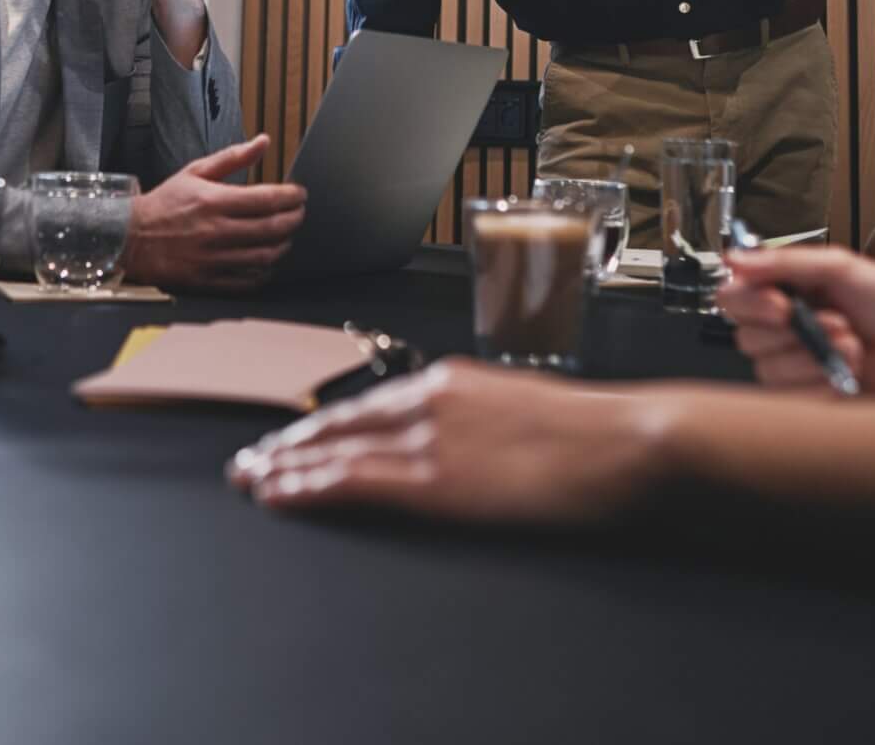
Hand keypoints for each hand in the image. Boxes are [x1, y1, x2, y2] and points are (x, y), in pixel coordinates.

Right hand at [125, 137, 304, 291]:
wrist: (129, 237)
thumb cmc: (164, 203)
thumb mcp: (195, 172)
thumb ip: (233, 157)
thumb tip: (263, 142)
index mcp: (214, 201)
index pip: (267, 199)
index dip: (292, 196)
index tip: (300, 194)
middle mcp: (216, 231)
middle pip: (272, 228)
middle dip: (294, 219)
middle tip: (299, 212)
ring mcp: (213, 258)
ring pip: (264, 256)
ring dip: (283, 244)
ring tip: (286, 235)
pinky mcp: (207, 280)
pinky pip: (247, 281)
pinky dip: (264, 271)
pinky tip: (266, 260)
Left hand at [230, 360, 663, 521]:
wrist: (625, 442)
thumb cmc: (593, 433)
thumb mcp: (525, 410)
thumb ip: (483, 421)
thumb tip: (467, 443)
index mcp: (453, 382)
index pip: (371, 403)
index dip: (325, 423)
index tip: (294, 436)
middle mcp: (430, 400)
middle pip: (341, 422)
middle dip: (291, 443)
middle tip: (249, 462)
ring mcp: (429, 439)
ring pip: (336, 451)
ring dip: (287, 467)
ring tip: (252, 480)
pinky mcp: (434, 481)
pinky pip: (353, 481)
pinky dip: (309, 486)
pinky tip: (281, 493)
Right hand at [715, 246, 874, 392]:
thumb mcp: (837, 266)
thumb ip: (782, 262)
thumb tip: (733, 259)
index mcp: (781, 290)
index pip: (732, 298)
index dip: (749, 304)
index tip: (782, 305)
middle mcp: (782, 327)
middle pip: (747, 339)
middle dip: (796, 333)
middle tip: (836, 321)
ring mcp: (795, 362)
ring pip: (769, 370)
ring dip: (815, 356)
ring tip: (852, 343)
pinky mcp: (811, 393)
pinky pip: (794, 397)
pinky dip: (824, 382)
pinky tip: (851, 369)